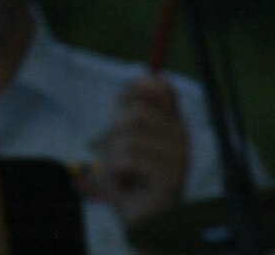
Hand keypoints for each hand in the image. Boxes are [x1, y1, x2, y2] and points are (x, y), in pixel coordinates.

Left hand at [93, 74, 190, 229]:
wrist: (143, 218)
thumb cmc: (132, 176)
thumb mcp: (130, 138)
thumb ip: (136, 109)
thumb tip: (152, 76)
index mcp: (173, 124)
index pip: (160, 88)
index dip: (135, 90)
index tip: (121, 103)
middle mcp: (181, 139)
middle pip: (137, 112)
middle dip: (116, 129)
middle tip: (120, 149)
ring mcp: (177, 159)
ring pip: (129, 136)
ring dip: (115, 153)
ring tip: (124, 169)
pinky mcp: (169, 179)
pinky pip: (129, 159)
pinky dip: (117, 170)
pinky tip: (126, 181)